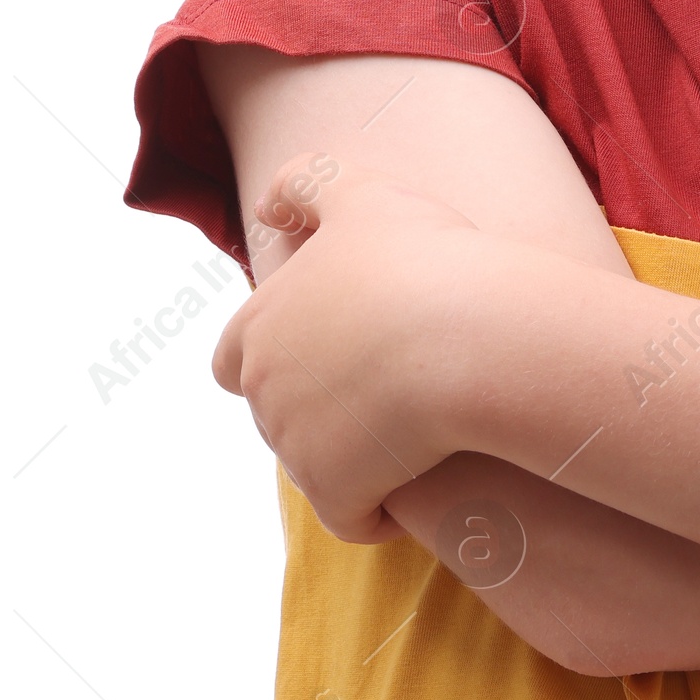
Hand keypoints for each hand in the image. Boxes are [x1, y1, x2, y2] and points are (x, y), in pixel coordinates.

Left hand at [211, 155, 482, 541]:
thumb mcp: (362, 194)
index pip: (232, 357)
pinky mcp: (336, 495)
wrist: (468, 338)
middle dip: (321, 405)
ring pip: (318, 462)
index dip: (278, 352)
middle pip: (278, 413)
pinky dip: (384, 504)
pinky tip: (426, 469)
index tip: (335, 344)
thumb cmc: (422, 260)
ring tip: (420, 420)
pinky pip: (357, 515)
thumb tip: (268, 204)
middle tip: (388, 380)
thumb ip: (308, 185)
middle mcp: (263, 391)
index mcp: (258, 326)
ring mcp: (295, 448)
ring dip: (357, 451)